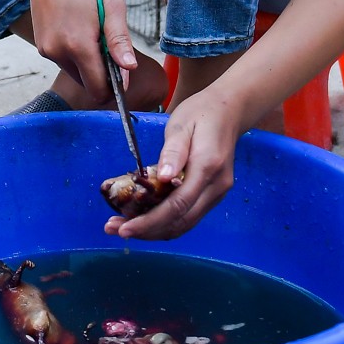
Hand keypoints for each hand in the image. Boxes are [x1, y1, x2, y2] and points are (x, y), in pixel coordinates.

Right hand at [26, 0, 134, 105]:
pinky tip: (78, 29)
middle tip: (108, 45)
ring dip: (87, 63)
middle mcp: (58, 53)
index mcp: (79, 46)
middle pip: (86, 84)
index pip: (98, 89)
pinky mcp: (41, 45)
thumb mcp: (112, 6)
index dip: (114, 86)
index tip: (123, 71)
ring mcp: (46, 50)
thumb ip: (119, 41)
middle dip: (101, 74)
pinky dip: (74, 54)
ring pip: (74, 73)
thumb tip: (129, 68)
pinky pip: (63, 61)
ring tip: (92, 32)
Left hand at [104, 87, 245, 240]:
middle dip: (147, 231)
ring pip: (184, 224)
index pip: (178, 204)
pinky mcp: (212, 195)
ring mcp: (217, 194)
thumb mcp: (181, 124)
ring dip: (154, 231)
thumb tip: (163, 177)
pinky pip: (187, 216)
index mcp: (207, 167)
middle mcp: (216, 187)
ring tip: (123, 227)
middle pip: (180, 222)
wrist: (228, 112)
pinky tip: (144, 220)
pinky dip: (165, 223)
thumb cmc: (201, 113)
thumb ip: (173, 151)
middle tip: (114, 229)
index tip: (125, 228)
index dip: (150, 221)